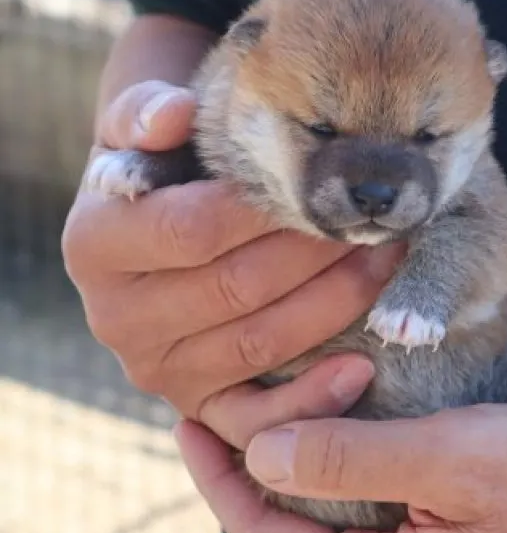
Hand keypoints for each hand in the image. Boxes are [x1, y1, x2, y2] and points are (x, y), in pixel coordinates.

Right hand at [62, 79, 404, 441]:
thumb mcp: (142, 131)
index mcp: (94, 243)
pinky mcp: (194, 403)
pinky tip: (361, 366)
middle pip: (236, 288)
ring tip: (386, 259)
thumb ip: (148, 112)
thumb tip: (176, 114)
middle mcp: (115, 317)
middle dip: (317, 252)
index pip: (193, 228)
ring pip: (260, 343)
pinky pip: (254, 420)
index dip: (265, 209)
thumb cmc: (165, 170)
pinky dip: (311, 399)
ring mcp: (156, 368)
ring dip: (335, 303)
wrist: (159, 229)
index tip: (325, 183)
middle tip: (372, 220)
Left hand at [176, 401, 506, 532]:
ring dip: (288, 453)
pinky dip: (331, 452)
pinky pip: (357, 493)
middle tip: (214, 406)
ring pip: (319, 505)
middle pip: (286, 521)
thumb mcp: (446, 463)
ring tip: (258, 404)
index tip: (190, 422)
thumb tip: (262, 455)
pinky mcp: (425, 522)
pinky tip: (320, 414)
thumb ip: (350, 463)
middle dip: (248, 463)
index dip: (222, 477)